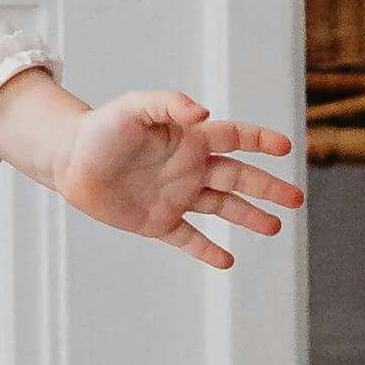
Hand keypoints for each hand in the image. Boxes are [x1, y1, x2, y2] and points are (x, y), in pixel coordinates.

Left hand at [0, 69, 302, 269]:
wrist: (68, 160)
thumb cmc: (101, 128)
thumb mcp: (133, 107)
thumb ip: (168, 103)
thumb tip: (203, 112)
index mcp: (189, 138)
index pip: (235, 137)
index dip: (260, 140)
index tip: (286, 148)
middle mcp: (189, 167)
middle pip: (238, 177)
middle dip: (268, 187)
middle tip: (296, 199)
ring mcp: (176, 196)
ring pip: (222, 207)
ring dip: (249, 217)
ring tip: (274, 228)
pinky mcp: (158, 222)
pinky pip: (189, 238)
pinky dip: (208, 250)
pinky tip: (227, 260)